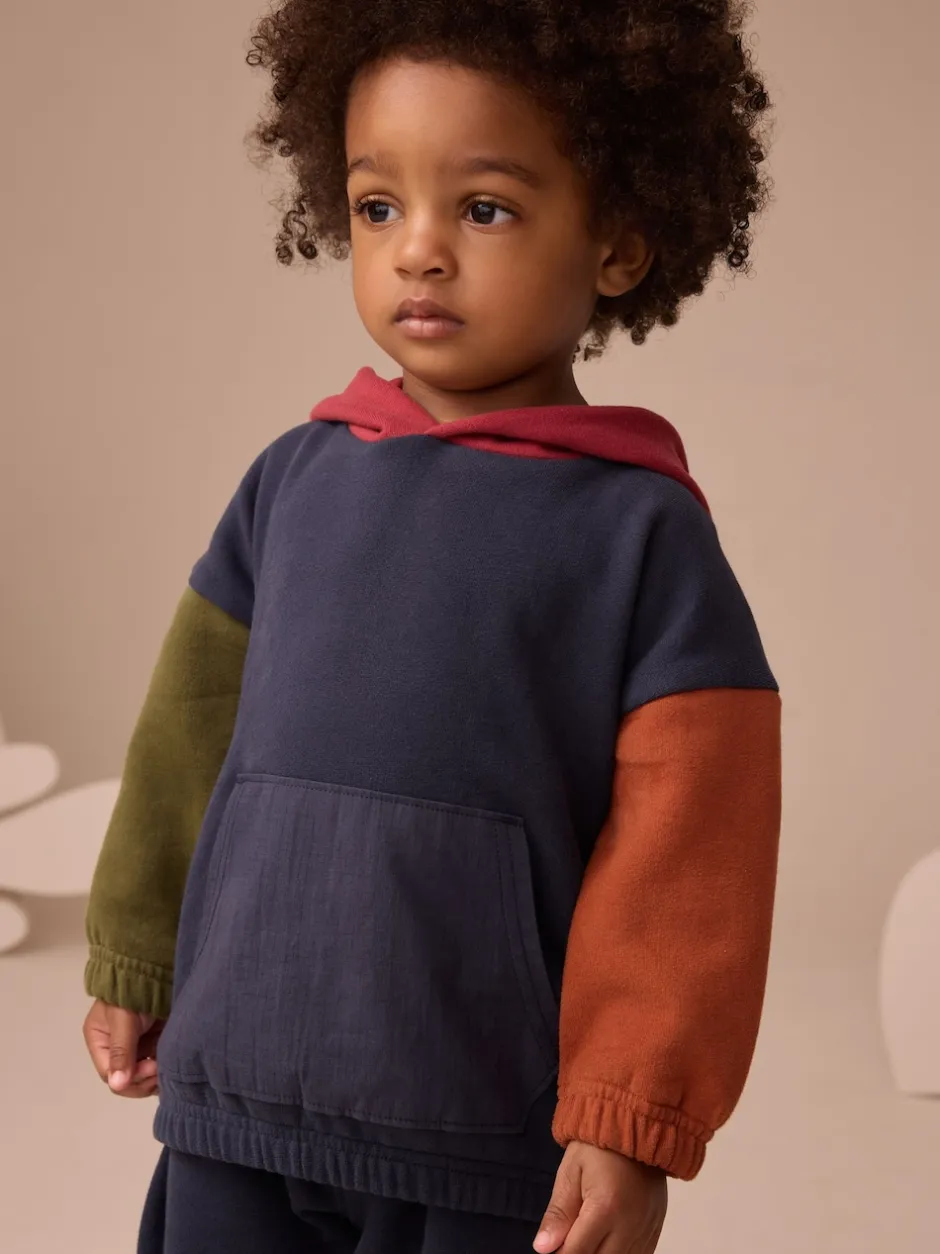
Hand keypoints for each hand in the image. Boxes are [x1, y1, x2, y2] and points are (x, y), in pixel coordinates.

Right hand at [82, 999, 164, 1098]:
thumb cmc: (132, 990)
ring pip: (141, 1075)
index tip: (150, 1069)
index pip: (109, 1074)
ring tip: (167, 1071)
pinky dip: (162, 1068)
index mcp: (99, 1041)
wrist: (154, 968)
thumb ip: (121, 1051)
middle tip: (161, 1072)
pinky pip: (155, 1064)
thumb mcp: (123, 1019)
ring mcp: (135, 1046)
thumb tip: (117, 1085)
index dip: (129, 1078)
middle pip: (125, 1078)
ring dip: (153, 1078)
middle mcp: (115, 1047)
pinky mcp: (152, 1042)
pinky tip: (171, 1068)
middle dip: (142, 1080)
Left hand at [534, 1141, 666, 1252]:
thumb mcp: (570, 1172)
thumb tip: (543, 1248)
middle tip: (569, 1238)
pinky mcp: (656, 1229)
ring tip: (588, 1237)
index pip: (576, 1252)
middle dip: (580, 1253)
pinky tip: (607, 1243)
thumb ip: (558, 1213)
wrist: (636, 1125)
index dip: (559, 1253)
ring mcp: (646, 1229)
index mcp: (604, 1207)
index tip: (552, 1246)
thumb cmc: (598, 1146)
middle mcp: (629, 1225)